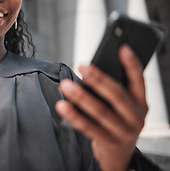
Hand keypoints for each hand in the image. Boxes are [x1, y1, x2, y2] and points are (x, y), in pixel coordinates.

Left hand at [55, 45, 147, 170]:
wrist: (119, 155)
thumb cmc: (118, 123)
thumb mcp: (124, 107)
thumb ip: (114, 91)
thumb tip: (90, 72)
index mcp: (140, 103)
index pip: (138, 80)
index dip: (131, 64)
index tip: (121, 48)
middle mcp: (135, 117)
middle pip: (116, 94)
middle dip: (98, 78)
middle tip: (81, 66)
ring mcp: (123, 131)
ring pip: (100, 111)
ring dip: (81, 97)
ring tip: (65, 86)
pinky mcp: (109, 143)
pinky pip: (89, 127)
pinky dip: (74, 116)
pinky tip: (63, 107)